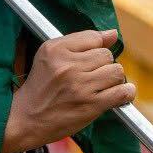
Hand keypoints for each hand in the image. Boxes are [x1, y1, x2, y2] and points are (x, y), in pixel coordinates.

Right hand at [2, 29, 134, 152]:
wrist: (27, 119)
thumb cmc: (40, 86)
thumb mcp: (50, 55)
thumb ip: (81, 41)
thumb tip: (113, 34)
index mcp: (56, 49)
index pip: (93, 37)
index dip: (96, 48)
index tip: (90, 60)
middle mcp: (68, 65)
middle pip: (106, 55)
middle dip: (103, 65)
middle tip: (92, 76)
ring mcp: (80, 86)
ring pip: (116, 71)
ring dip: (114, 79)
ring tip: (102, 86)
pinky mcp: (91, 105)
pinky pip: (121, 92)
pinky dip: (125, 93)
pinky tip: (119, 94)